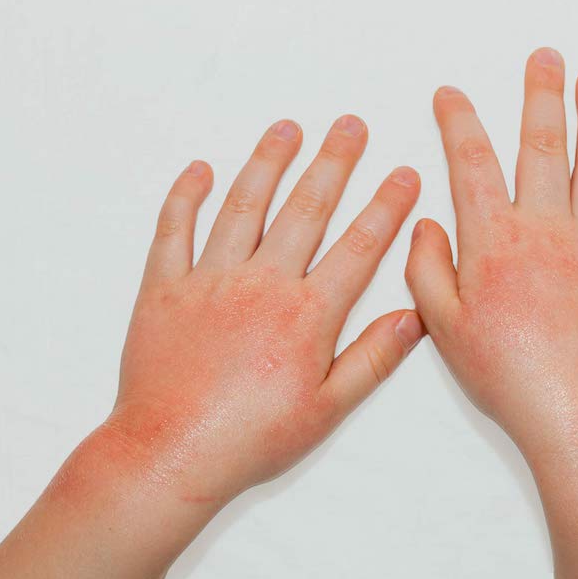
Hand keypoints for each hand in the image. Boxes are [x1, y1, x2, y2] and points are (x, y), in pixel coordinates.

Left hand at [65, 116, 422, 507]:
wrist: (172, 452)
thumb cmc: (251, 438)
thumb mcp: (327, 409)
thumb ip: (373, 358)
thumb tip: (413, 317)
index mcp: (306, 314)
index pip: (357, 248)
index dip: (385, 208)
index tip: (403, 174)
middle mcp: (261, 284)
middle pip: (305, 210)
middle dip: (332, 163)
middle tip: (349, 125)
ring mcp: (209, 281)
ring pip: (243, 207)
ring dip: (267, 164)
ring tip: (286, 129)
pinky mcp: (164, 289)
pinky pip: (174, 231)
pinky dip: (186, 197)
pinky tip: (200, 170)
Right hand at [405, 48, 577, 462]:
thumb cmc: (510, 377)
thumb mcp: (445, 327)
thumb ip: (428, 270)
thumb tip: (427, 227)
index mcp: (497, 243)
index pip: (472, 166)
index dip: (459, 124)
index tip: (451, 95)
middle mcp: (550, 232)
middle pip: (543, 149)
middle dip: (541, 97)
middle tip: (544, 59)